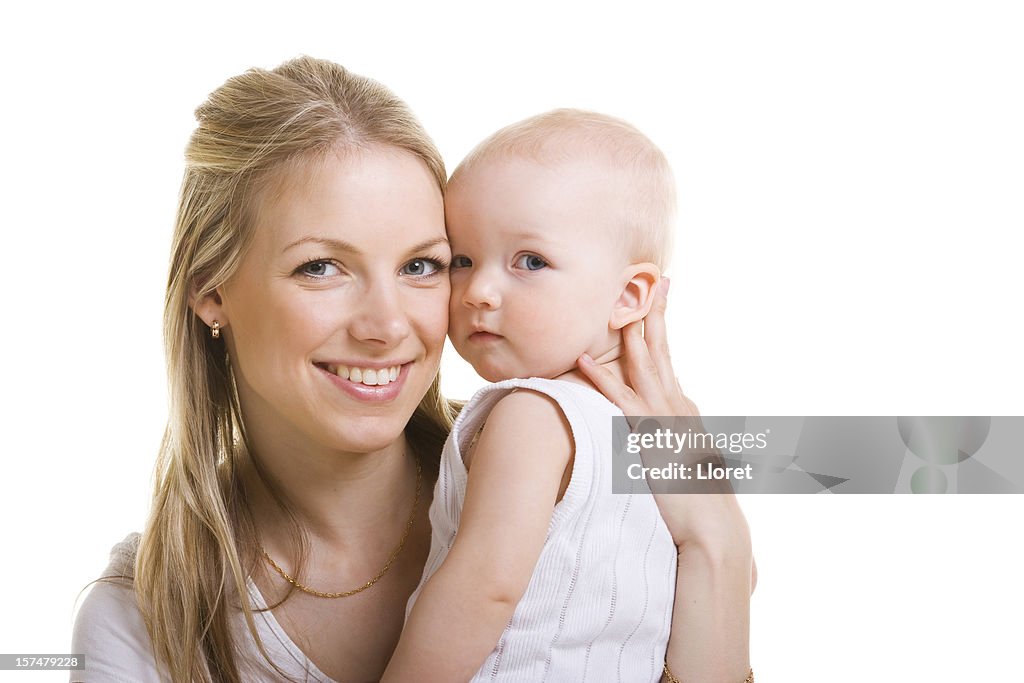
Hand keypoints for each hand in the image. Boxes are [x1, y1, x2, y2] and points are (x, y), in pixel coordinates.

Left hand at [576, 278, 750, 552]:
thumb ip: (675, 438)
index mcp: (684, 408)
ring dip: (629, 332)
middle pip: (660, 349)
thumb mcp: (689, 459)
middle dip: (653, 312)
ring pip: (643, 365)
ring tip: (615, 302)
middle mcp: (677, 405)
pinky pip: (620, 402)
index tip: (656, 297)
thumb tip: (664, 430)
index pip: (667, 358)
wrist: (713, 528)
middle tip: (648, 279)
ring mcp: (664, 419)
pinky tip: (583, 361)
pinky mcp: (649, 438)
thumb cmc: (701, 499)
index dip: (660, 325)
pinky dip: (601, 379)